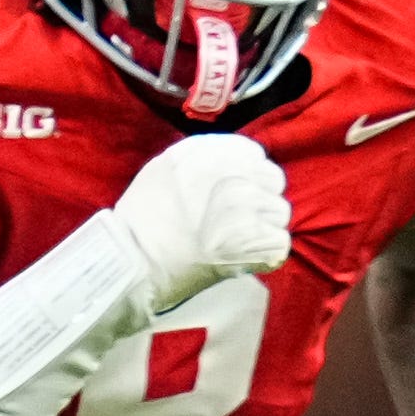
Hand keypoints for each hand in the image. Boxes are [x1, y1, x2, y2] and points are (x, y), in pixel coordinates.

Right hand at [109, 133, 292, 307]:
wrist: (134, 262)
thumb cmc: (141, 218)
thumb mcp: (163, 167)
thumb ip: (200, 155)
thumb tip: (227, 159)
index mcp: (215, 153)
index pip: (255, 156)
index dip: (246, 176)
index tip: (230, 194)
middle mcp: (237, 176)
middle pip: (274, 182)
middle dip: (259, 198)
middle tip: (233, 219)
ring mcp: (250, 210)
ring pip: (279, 213)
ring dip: (263, 226)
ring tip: (235, 241)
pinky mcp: (257, 243)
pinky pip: (280, 243)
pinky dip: (265, 254)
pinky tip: (242, 258)